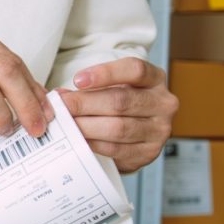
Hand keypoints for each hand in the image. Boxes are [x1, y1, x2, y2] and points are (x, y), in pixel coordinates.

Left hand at [59, 57, 177, 172]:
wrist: (138, 133)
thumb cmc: (123, 104)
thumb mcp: (112, 88)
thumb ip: (90, 89)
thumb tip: (60, 96)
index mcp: (155, 79)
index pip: (135, 70)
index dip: (105, 73)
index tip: (78, 80)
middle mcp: (163, 103)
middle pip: (121, 101)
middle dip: (85, 103)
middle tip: (62, 106)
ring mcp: (159, 130)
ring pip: (118, 127)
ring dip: (86, 126)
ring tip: (66, 123)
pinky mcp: (149, 153)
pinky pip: (116, 149)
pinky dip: (93, 144)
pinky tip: (78, 139)